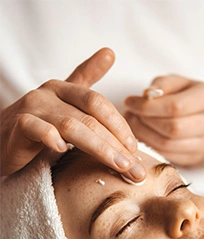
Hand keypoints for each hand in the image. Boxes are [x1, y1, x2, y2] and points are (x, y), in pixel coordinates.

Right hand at [1, 48, 145, 180]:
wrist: (2, 140)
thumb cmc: (38, 126)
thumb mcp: (64, 103)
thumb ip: (86, 81)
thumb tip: (110, 52)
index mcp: (64, 89)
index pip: (100, 104)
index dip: (120, 126)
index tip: (135, 149)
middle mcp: (49, 94)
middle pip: (91, 117)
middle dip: (117, 144)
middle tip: (134, 167)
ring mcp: (33, 108)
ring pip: (71, 126)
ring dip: (99, 148)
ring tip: (118, 165)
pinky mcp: (18, 125)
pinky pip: (37, 129)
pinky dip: (51, 138)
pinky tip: (62, 150)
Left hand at [124, 75, 203, 166]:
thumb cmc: (186, 95)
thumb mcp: (177, 83)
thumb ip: (162, 85)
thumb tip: (147, 95)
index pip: (176, 106)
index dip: (149, 107)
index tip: (130, 102)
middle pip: (173, 128)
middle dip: (146, 122)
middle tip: (130, 114)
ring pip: (168, 145)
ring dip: (144, 135)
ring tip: (133, 124)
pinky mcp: (196, 158)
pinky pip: (167, 156)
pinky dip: (150, 146)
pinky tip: (142, 135)